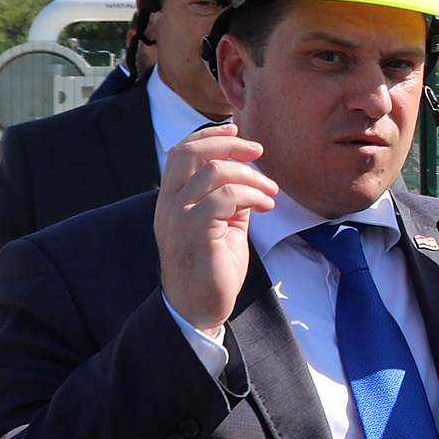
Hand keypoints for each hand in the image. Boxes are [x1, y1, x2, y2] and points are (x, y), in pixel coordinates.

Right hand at [155, 122, 275, 336]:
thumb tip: (248, 175)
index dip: (208, 135)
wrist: (197, 309)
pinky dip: (252, 195)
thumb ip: (229, 198)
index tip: (236, 130)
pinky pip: (226, 198)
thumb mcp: (222, 225)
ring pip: (213, 173)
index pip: (181, 152)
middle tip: (257, 151)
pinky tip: (266, 206)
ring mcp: (179, 218)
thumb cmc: (210, 268)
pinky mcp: (196, 232)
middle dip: (228, 143)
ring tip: (270, 191)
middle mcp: (168, 205)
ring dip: (250, 176)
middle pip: (191, 153)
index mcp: (170, 199)